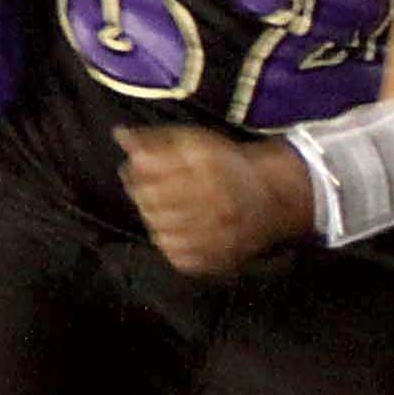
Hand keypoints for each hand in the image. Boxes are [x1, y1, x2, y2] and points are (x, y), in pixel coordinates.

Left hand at [115, 126, 313, 275]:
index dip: (136, 173)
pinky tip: (180, 230)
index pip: (148, 176)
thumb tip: (119, 136)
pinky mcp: (217, 258)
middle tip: (155, 190)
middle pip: (151, 205)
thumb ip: (155, 140)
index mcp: (206, 168)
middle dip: (144, 196)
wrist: (273, 196)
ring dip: (156, 220)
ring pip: (160, 232)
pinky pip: (178, 256)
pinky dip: (172, 243)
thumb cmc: (227, 164)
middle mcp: (212, 202)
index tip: (138, 170)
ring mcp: (216, 235)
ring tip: (169, 209)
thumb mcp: (193, 141)